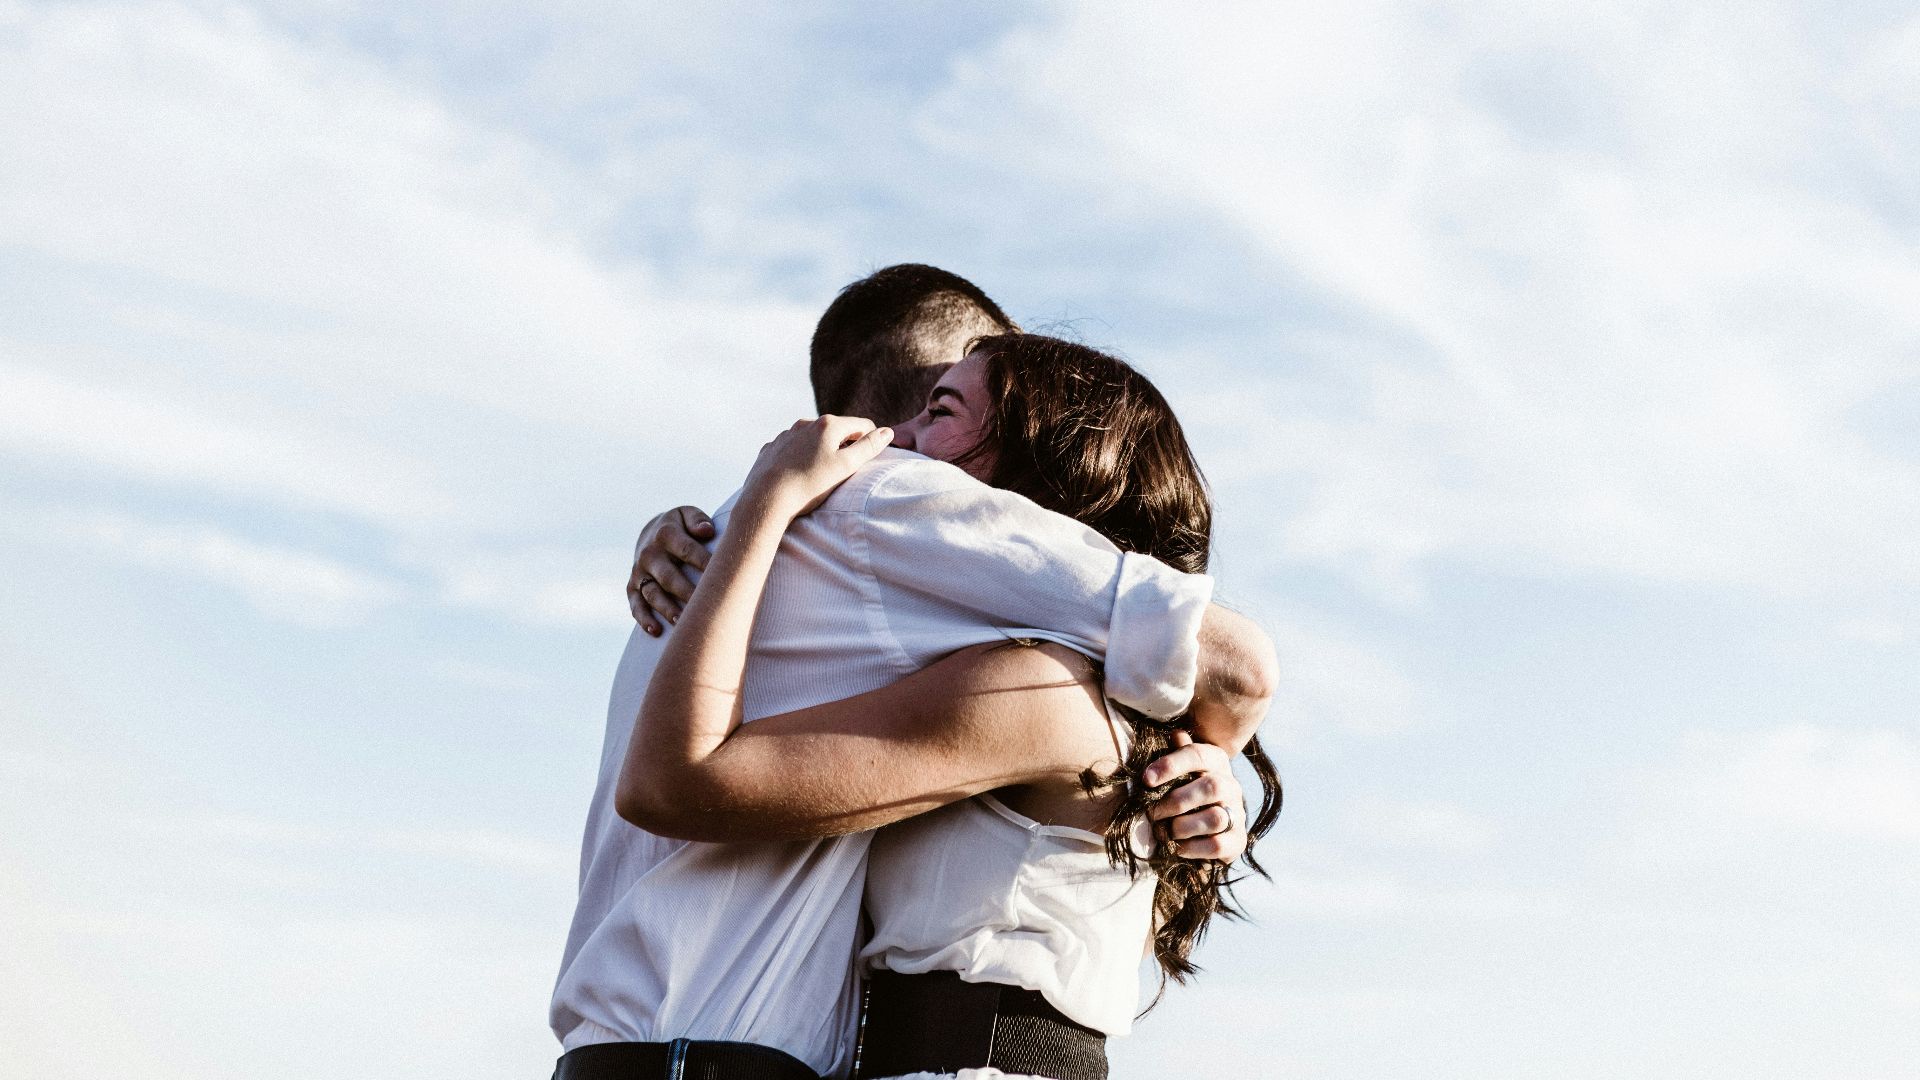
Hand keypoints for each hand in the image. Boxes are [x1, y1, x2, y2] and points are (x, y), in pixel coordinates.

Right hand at [629, 506, 714, 635]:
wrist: (650, 533)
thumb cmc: (680, 527)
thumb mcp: (687, 514)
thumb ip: (697, 520)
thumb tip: (707, 531)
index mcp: (666, 534)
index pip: (687, 550)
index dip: (705, 563)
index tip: (723, 577)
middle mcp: (649, 554)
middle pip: (669, 577)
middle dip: (687, 592)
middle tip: (706, 606)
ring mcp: (639, 572)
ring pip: (652, 594)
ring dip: (666, 609)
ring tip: (681, 622)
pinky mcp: (632, 587)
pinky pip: (636, 605)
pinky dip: (643, 619)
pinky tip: (656, 631)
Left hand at [741, 416, 892, 520]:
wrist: (766, 499)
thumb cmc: (810, 484)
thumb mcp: (846, 466)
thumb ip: (868, 447)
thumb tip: (887, 432)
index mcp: (828, 425)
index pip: (862, 425)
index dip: (871, 440)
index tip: (870, 458)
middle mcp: (805, 423)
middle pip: (836, 430)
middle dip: (845, 445)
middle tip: (846, 470)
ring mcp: (786, 435)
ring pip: (812, 438)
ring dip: (821, 450)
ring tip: (820, 475)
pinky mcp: (771, 448)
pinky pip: (792, 448)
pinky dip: (800, 457)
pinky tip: (798, 474)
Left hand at [1143, 730, 1248, 861]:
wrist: (1204, 829)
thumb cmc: (1182, 791)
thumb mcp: (1178, 770)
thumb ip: (1176, 754)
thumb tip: (1176, 734)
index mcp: (1216, 761)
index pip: (1197, 755)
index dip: (1170, 765)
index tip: (1146, 779)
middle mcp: (1231, 785)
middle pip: (1211, 786)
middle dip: (1176, 801)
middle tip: (1152, 813)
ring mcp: (1237, 813)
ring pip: (1215, 818)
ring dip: (1182, 827)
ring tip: (1165, 832)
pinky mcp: (1237, 840)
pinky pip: (1217, 845)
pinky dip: (1192, 848)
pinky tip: (1177, 847)